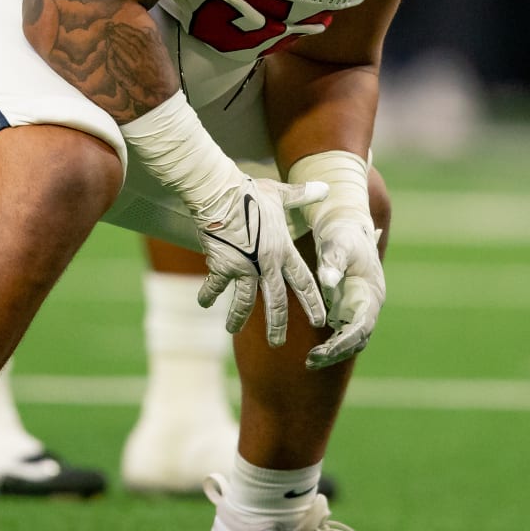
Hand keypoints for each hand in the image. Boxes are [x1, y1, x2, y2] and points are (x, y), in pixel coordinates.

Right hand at [195, 177, 328, 345]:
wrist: (221, 194)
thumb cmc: (250, 192)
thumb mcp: (280, 194)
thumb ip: (302, 196)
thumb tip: (325, 187)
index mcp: (283, 250)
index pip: (303, 281)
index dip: (313, 302)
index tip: (320, 320)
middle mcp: (267, 262)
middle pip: (276, 301)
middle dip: (277, 325)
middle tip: (277, 343)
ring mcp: (245, 267)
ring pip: (244, 302)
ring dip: (237, 318)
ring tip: (232, 331)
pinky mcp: (223, 265)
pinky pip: (215, 287)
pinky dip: (208, 296)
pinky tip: (204, 303)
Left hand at [306, 220, 385, 368]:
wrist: (346, 229)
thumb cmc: (344, 235)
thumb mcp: (339, 244)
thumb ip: (333, 261)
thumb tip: (328, 281)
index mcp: (372, 293)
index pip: (363, 325)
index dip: (346, 340)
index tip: (327, 352)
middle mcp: (368, 305)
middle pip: (358, 339)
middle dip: (337, 352)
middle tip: (311, 361)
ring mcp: (358, 309)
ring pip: (350, 341)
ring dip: (333, 353)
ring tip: (309, 362)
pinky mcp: (347, 309)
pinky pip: (341, 335)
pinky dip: (330, 346)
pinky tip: (312, 353)